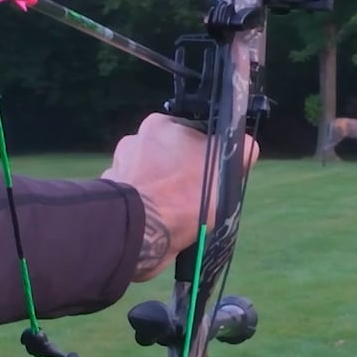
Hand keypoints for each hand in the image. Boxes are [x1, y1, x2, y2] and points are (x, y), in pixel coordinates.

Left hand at [103, 113, 258, 281]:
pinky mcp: (111, 196)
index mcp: (158, 125)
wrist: (140, 231)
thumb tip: (245, 145)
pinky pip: (136, 200)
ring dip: (165, 194)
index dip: (206, 156)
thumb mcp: (225, 169)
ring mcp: (118, 169)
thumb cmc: (185, 194)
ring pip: (153, 179)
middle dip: (182, 176)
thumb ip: (239, 151)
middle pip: (170, 157)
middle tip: (197, 198)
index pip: (191, 135)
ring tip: (179, 214)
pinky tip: (160, 222)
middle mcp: (133, 142)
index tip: (213, 176)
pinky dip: (147, 209)